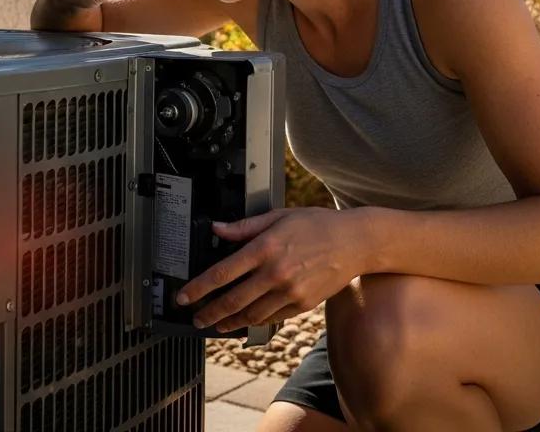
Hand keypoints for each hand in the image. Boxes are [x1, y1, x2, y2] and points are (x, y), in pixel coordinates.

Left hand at [176, 207, 361, 331]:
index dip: (199, 287)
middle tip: (195, 317)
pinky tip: (243, 321)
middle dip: (208, 312)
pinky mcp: (301, 305)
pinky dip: (253, 322)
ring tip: (215, 324)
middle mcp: (276, 272)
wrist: (354, 242)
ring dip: (228, 322)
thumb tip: (217, 228)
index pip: (222, 272)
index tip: (184, 296)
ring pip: (250, 314)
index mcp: (266, 247)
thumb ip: (245, 226)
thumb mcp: (278, 216)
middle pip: (232, 300)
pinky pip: (271, 318)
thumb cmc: (317, 224)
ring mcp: (290, 292)